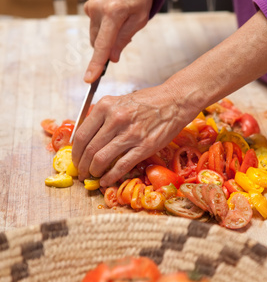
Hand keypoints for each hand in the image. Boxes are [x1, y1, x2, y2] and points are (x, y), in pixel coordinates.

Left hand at [71, 83, 194, 186]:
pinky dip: (110, 177)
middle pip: (89, 149)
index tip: (76, 159)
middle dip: (82, 165)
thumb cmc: (148, 101)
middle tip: (81, 172)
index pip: (82, 134)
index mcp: (106, 106)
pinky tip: (106, 181)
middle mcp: (115, 119)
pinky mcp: (144, 147)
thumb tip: (87, 138)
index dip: (75, 152)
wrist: (174, 101)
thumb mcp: (120, 102)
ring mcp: (130, 134)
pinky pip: (121, 166)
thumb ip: (103, 117)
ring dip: (93, 172)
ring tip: (93, 176)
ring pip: (101, 159)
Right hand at [83, 0, 158, 82]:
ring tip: (122, 24)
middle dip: (107, 49)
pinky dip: (104, 29)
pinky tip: (115, 19)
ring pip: (95, 36)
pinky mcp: (89, 5)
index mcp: (113, 12)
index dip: (96, 65)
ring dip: (106, 38)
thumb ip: (124, 39)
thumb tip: (112, 58)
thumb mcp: (139, 20)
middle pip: (97, 43)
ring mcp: (91, 6)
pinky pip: (95, 26)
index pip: (102, 46)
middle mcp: (98, 9)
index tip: (90, 79)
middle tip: (123, 40)